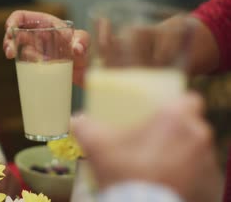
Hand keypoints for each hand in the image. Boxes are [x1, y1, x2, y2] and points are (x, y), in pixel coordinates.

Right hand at [3, 10, 88, 84]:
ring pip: (16, 47)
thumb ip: (83, 40)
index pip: (22, 17)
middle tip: (10, 52)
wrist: (87, 70)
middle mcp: (36, 35)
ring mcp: (34, 49)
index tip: (9, 30)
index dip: (13, 21)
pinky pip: (24, 62)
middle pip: (15, 33)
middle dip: (8, 40)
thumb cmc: (85, 49)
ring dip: (11, 51)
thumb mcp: (85, 41)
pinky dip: (21, 64)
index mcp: (44, 23)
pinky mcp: (35, 63)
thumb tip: (77, 48)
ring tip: (12, 57)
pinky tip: (25, 68)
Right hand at [71, 93, 222, 201]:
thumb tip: (74, 120)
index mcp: (175, 118)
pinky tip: (167, 179)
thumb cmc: (123, 173)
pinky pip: (200, 172)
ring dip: (182, 153)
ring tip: (159, 163)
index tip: (162, 114)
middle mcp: (197, 136)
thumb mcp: (97, 146)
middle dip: (176, 131)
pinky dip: (187, 174)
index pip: (189, 99)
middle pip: (191, 125)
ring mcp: (206, 161)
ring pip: (195, 149)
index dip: (177, 105)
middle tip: (154, 141)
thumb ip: (83, 127)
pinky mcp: (209, 184)